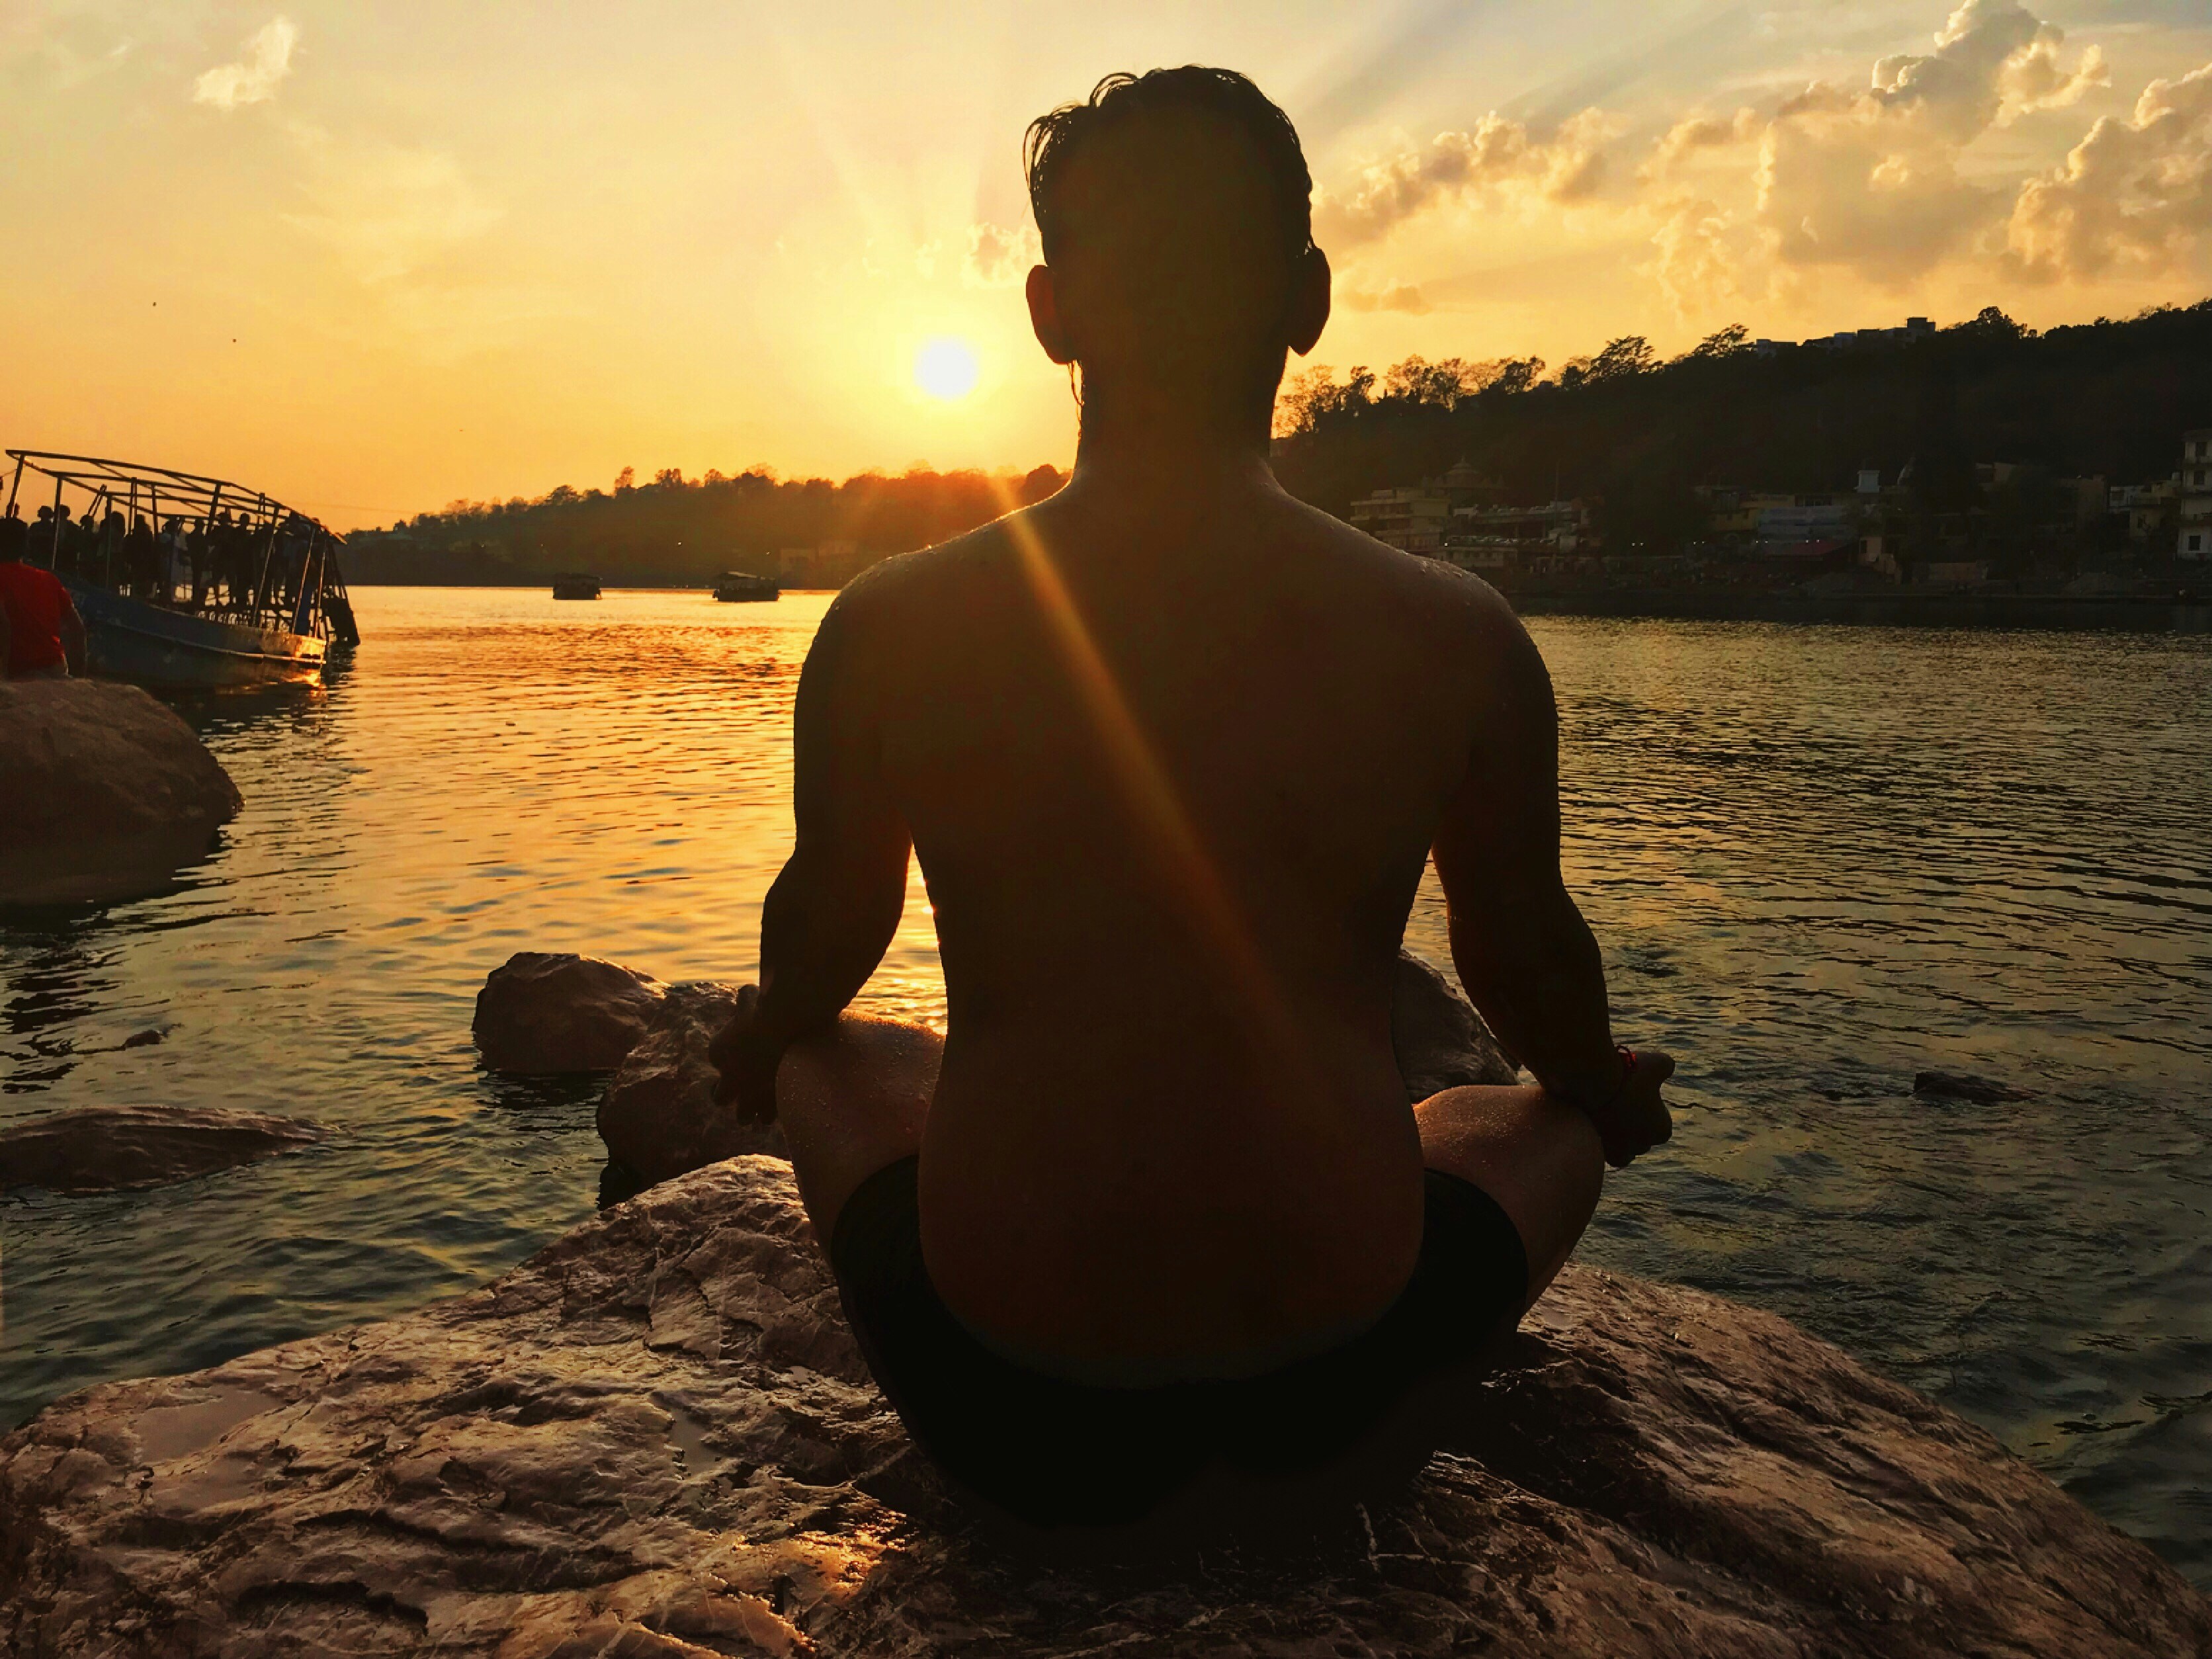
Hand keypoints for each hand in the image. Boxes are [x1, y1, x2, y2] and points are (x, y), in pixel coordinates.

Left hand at [707, 984, 779, 1123]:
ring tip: (761, 1103)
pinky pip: (768, 1117)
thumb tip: (751, 992)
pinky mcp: (771, 1102)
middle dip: (728, 1093)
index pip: (716, 1058)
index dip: (727, 1057)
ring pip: (743, 1117)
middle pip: (720, 1098)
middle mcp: (729, 1078)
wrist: (780, 1026)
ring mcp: (749, 1094)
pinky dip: (773, 1111)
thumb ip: (746, 1000)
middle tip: (741, 1087)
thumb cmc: (763, 1008)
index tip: (739, 1051)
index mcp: (718, 1051)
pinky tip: (781, 1102)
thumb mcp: (749, 998)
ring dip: (750, 1111)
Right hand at [1585, 1048, 1674, 1168]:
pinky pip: (1603, 1152)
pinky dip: (1601, 1141)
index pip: (1660, 1125)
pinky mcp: (1598, 1150)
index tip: (1639, 1095)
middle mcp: (1642, 1145)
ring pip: (1623, 1152)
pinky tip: (1595, 1121)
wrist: (1593, 1082)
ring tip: (1607, 1118)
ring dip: (1618, 1139)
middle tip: (1622, 1105)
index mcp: (1662, 1129)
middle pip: (1642, 1140)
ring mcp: (1619, 1150)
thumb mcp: (1654, 1063)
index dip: (1651, 1110)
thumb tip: (1667, 1066)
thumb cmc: (1628, 1073)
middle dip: (1634, 1127)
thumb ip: (1665, 1065)